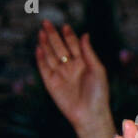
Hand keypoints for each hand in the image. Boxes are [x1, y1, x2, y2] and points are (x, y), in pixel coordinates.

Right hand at [35, 20, 110, 135]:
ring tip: (42, 32)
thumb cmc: (98, 94)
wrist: (90, 114)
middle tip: (47, 23)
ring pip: (50, 55)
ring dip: (45, 44)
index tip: (65, 26)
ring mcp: (60, 74)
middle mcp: (70, 67)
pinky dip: (40, 58)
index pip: (74, 46)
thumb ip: (89, 53)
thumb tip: (85, 34)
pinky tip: (39, 48)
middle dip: (53, 35)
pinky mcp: (51, 83)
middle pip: (60, 48)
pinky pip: (44, 68)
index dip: (69, 36)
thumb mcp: (97, 70)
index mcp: (83, 64)